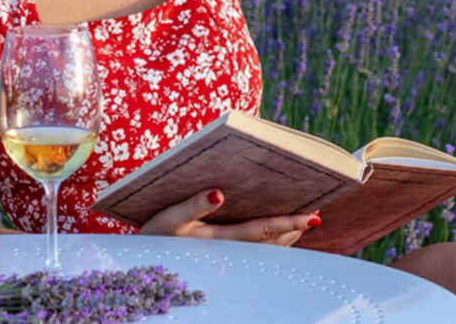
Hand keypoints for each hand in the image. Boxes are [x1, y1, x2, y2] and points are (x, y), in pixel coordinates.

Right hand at [137, 189, 320, 245]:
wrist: (140, 263)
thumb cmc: (154, 237)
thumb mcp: (169, 217)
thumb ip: (194, 205)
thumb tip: (220, 193)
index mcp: (220, 241)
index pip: (262, 231)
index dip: (289, 224)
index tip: (313, 217)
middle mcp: (229, 253)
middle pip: (271, 243)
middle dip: (294, 230)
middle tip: (315, 215)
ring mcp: (228, 259)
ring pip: (265, 250)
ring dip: (285, 237)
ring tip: (302, 223)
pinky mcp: (223, 260)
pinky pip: (255, 252)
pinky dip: (270, 242)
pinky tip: (275, 235)